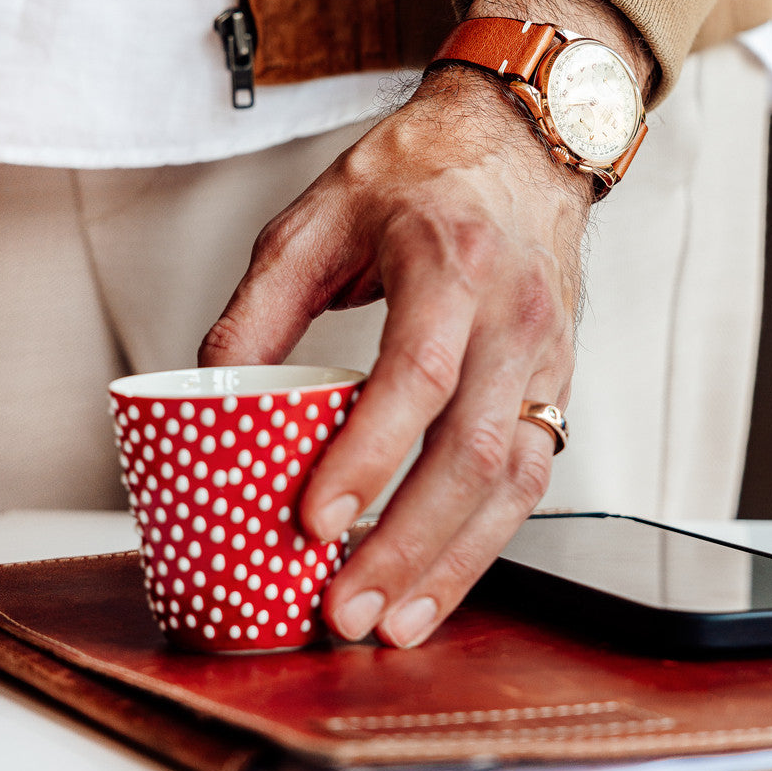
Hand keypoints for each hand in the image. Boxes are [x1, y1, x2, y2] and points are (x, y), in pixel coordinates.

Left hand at [199, 0, 653, 647]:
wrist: (520, 148)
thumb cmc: (421, 175)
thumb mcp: (320, 215)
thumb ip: (262, 303)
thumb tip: (215, 392)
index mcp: (450, 263)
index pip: (417, 374)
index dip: (368, 454)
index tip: (315, 520)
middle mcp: (511, 315)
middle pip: (472, 451)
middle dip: (408, 543)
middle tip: (346, 606)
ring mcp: (545, 355)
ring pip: (515, 480)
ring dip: (455, 563)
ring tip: (395, 622)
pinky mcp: (556, 382)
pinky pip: (531, 475)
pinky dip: (486, 539)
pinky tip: (440, 578)